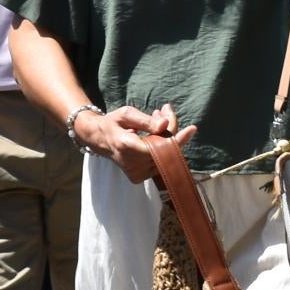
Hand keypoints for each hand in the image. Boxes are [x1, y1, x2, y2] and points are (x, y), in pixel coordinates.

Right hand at [77, 103, 198, 185]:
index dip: (177, 139)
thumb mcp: (125, 114)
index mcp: (127, 146)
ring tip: (155, 121)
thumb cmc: (112, 123)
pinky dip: (161, 150)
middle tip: (164, 111)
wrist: (98, 140)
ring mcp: (136, 173)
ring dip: (166, 139)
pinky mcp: (138, 178)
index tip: (192, 129)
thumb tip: (165, 125)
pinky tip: (153, 136)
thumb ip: (145, 120)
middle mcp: (132, 164)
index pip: (159, 147)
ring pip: (165, 157)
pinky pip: (160, 163)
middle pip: (165, 150)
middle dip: (170, 130)